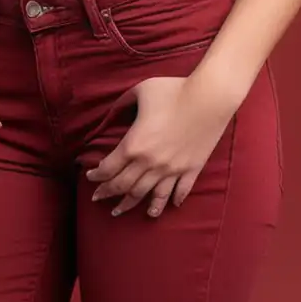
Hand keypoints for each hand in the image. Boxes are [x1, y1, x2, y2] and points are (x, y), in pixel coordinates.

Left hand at [86, 75, 238, 217]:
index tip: (90, 177)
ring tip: (122, 211)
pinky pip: (180, 191)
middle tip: (98, 198)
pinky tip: (167, 206)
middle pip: (124, 186)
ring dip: (132, 205)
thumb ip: (123, 102)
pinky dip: (171, 200)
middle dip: (107, 193)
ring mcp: (172, 169)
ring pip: (148, 195)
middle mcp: (150, 163)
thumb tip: (112, 111)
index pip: (108, 169)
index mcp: (134, 145)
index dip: (96, 176)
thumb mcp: (141, 90)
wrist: (210, 97)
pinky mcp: (192, 169)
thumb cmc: (174, 90)